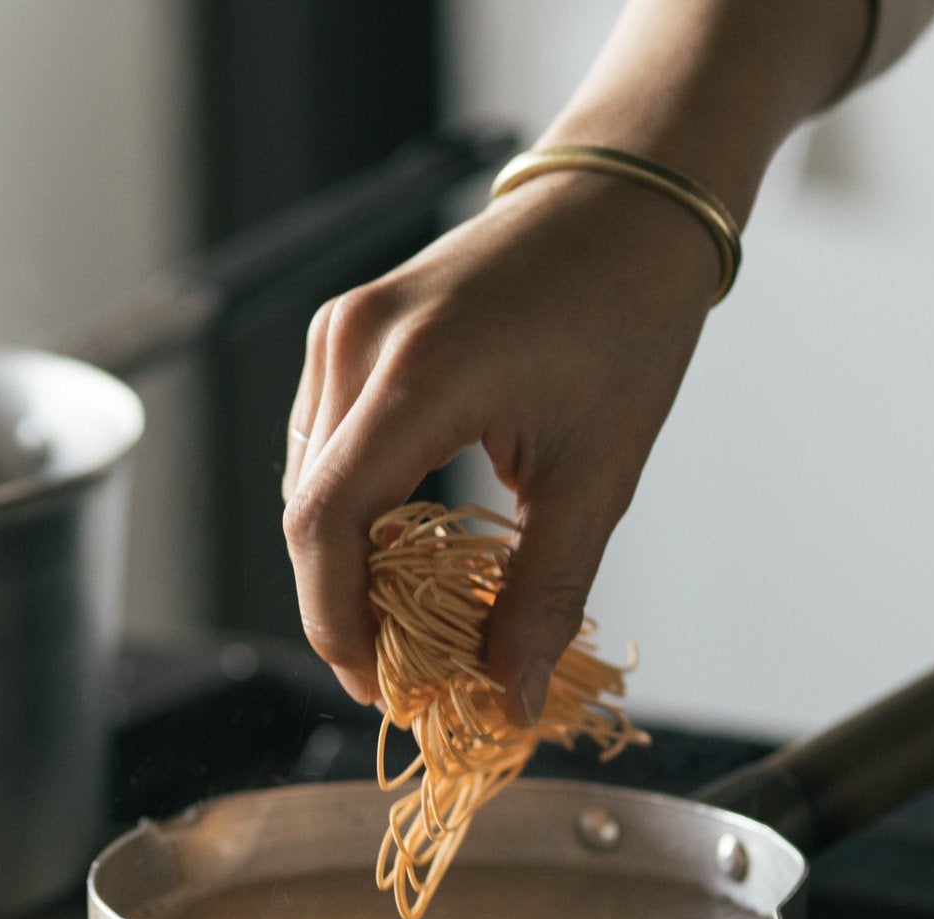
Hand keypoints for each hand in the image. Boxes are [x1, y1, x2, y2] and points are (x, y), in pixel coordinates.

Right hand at [281, 168, 720, 723]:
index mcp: (415, 373)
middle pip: (306, 512)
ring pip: (307, 483)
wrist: (627, 205)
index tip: (383, 688)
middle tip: (407, 672)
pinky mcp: (345, 329)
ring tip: (410, 620)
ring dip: (346, 561)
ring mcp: (340, 329)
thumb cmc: (628, 320)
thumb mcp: (598, 474)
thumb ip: (544, 593)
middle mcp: (355, 342)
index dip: (338, 624)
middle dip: (345, 606)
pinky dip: (352, 508)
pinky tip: (403, 547)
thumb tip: (507, 698)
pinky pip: (323, 444)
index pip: (325, 526)